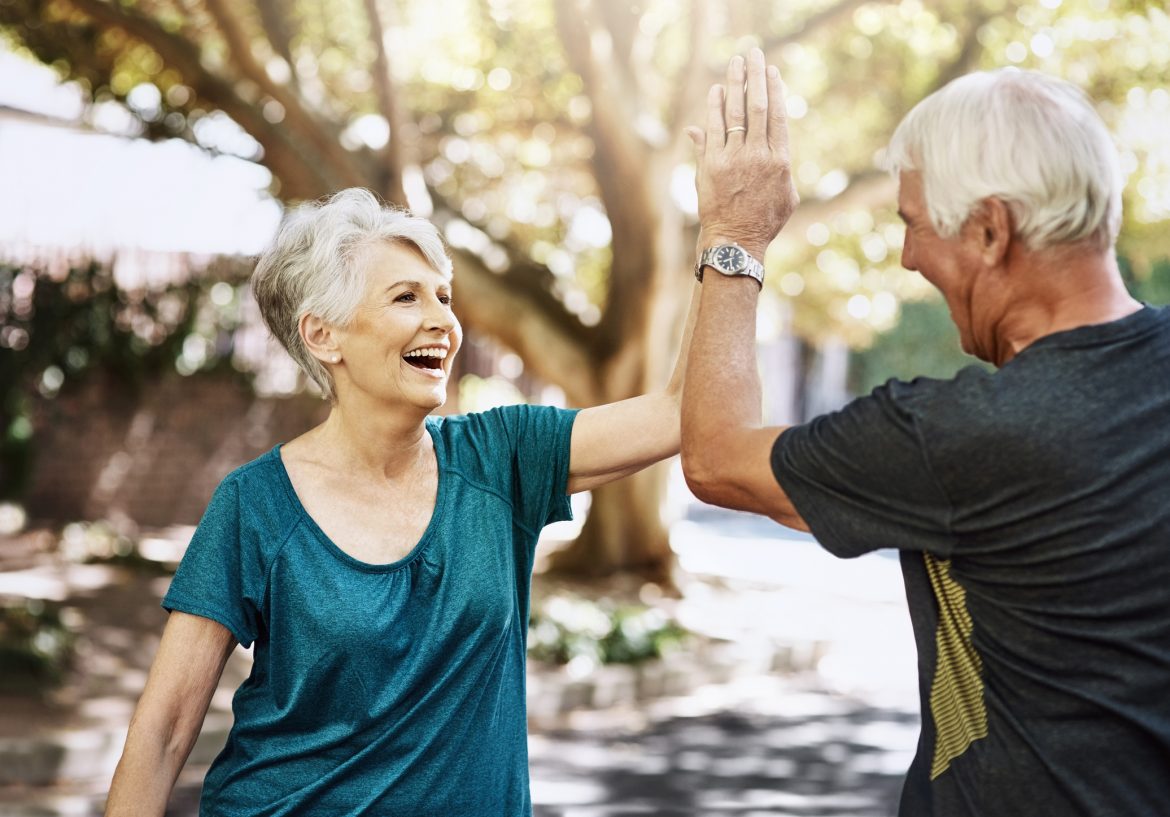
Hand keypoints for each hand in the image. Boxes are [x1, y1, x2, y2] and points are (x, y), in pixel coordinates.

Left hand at [687, 49, 797, 261]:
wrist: (736, 242)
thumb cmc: (763, 222)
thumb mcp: (784, 196)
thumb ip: (780, 167)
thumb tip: (776, 148)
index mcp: (780, 161)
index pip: (777, 116)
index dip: (774, 90)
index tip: (772, 71)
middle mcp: (758, 156)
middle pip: (757, 106)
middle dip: (755, 76)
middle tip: (753, 54)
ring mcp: (734, 159)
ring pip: (735, 113)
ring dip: (735, 84)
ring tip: (735, 63)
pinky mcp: (712, 166)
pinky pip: (713, 130)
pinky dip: (715, 108)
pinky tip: (717, 91)